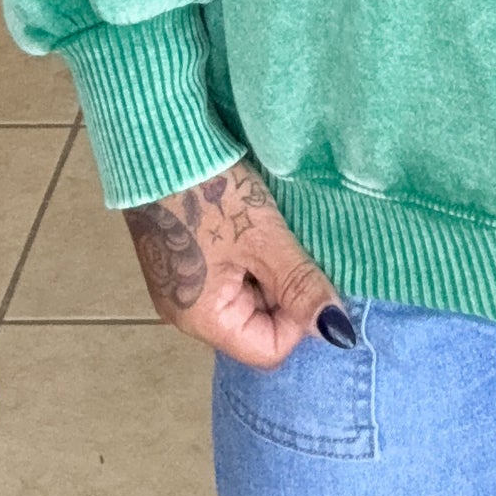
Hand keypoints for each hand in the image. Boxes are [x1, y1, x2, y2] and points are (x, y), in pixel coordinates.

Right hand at [123, 162, 355, 364]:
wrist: (159, 145)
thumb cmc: (210, 193)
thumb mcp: (264, 238)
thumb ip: (300, 285)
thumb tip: (336, 331)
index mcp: (203, 320)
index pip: (268, 350)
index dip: (298, 320)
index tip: (308, 274)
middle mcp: (187, 314)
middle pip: (256, 325)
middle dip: (284, 291)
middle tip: (292, 246)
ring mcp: (183, 287)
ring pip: (246, 297)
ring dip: (268, 270)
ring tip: (271, 230)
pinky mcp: (183, 260)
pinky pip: (228, 275)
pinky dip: (249, 256)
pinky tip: (252, 224)